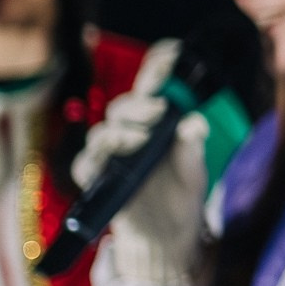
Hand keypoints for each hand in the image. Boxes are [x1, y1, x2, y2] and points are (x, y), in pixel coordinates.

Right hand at [78, 40, 209, 284]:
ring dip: (123, 127)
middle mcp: (130, 131)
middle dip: (140, 102)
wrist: (168, 232)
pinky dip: (102, 154)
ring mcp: (110, 153)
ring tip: (145, 135)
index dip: (158, 64)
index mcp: (156, 120)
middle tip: (160, 108)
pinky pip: (88, 161)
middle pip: (125, 105)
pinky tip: (121, 154)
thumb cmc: (181, 191)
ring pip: (105, 129)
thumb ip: (192, 146)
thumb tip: (196, 123)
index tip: (172, 53)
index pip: (151, 83)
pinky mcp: (97, 176)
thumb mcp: (195, 169)